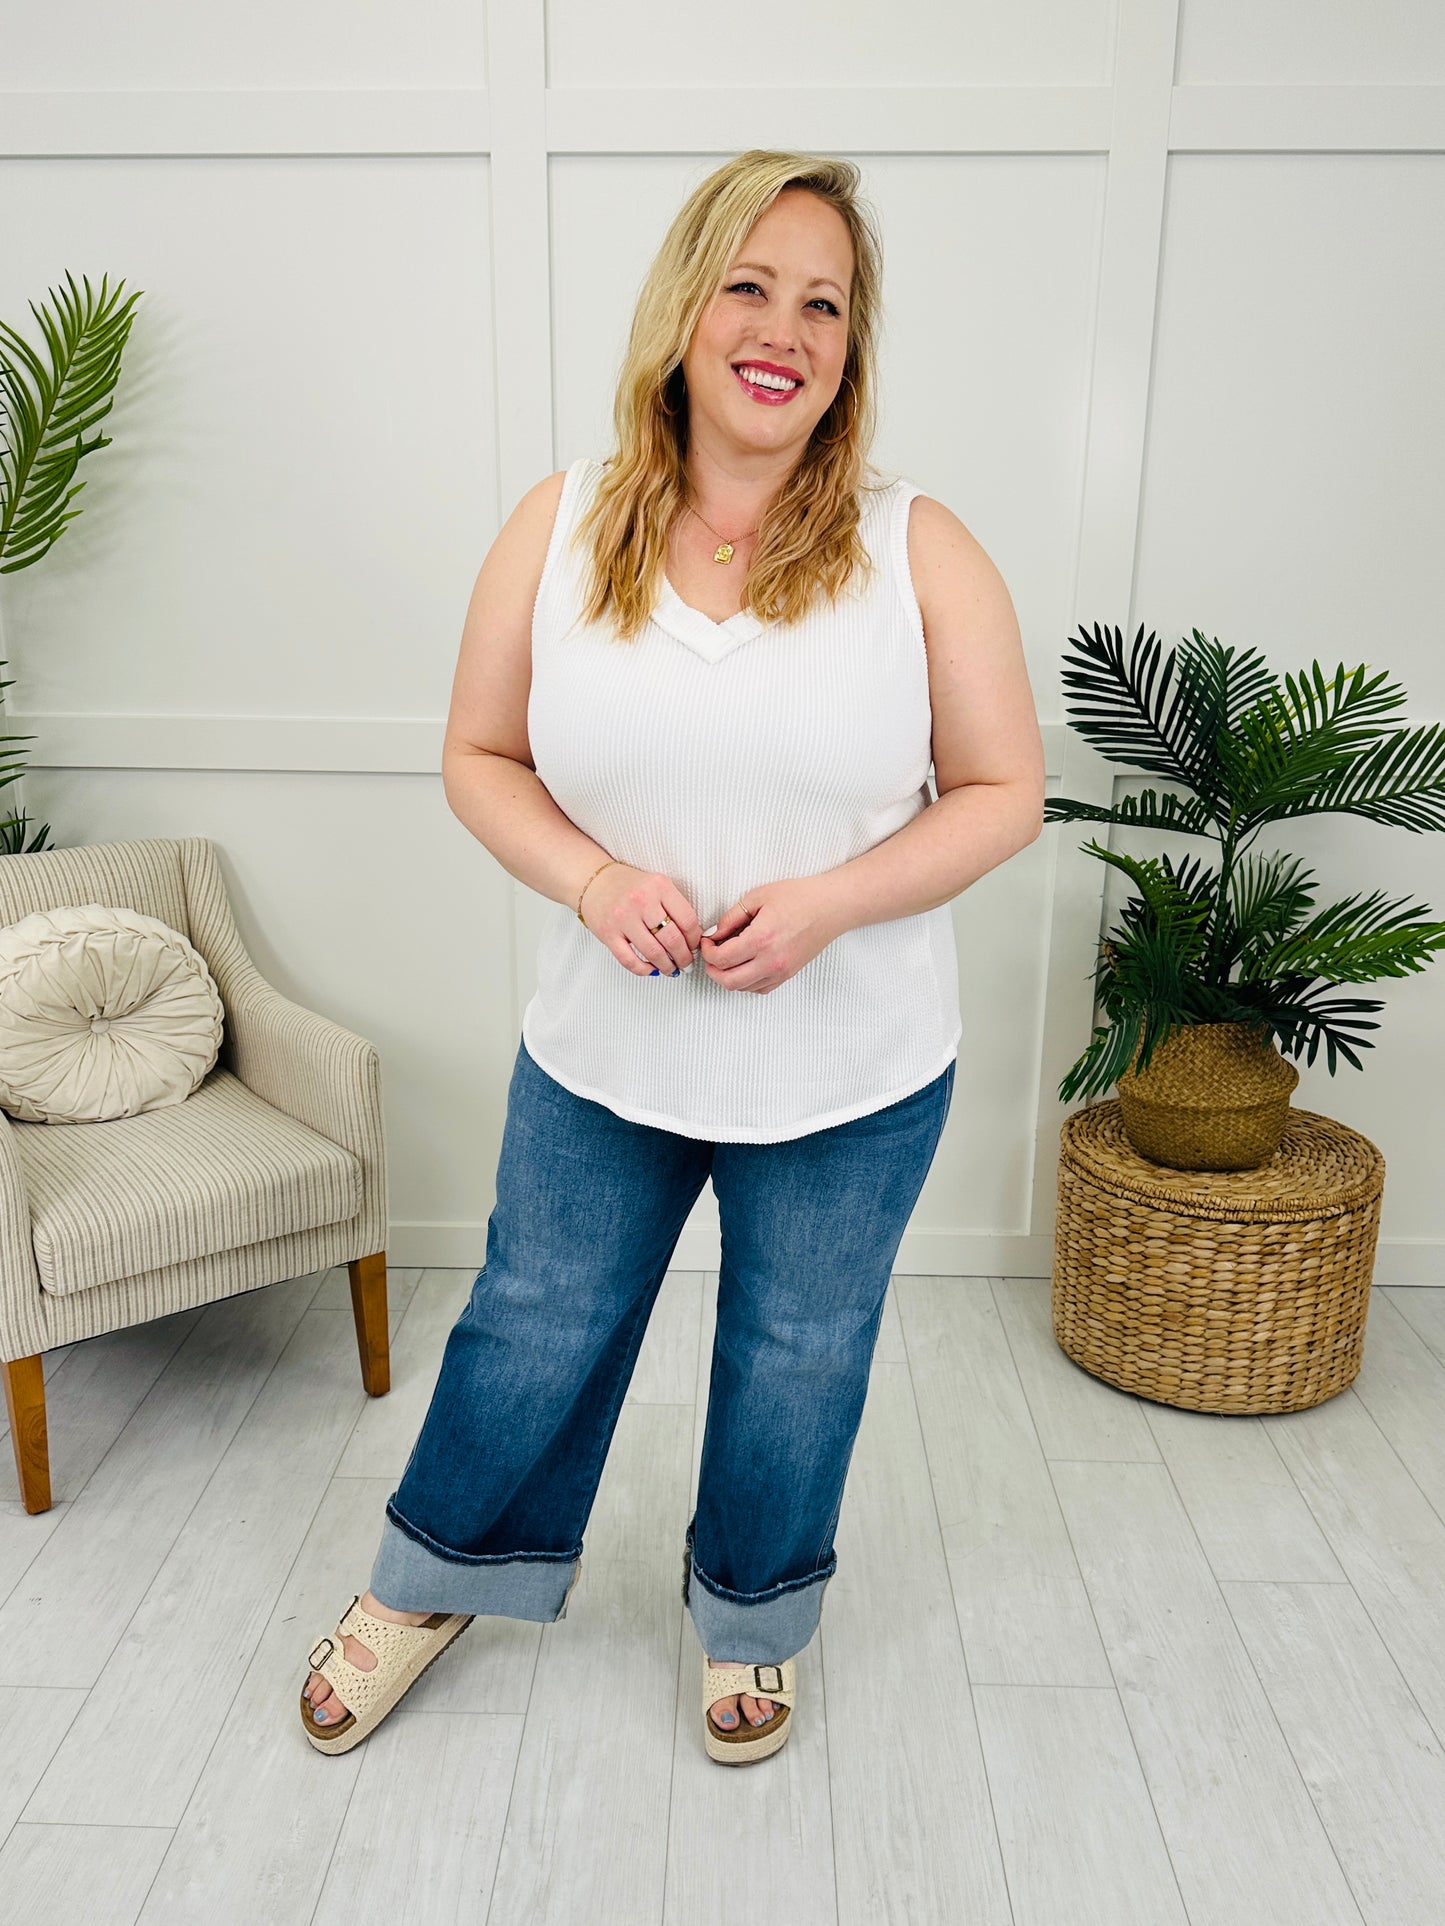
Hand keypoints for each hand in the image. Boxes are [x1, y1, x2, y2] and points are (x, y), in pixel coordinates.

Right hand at [578, 863, 702, 976]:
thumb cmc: (628, 886)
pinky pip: (629, 960)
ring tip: (671, 969)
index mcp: (659, 886)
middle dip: (684, 957)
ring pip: (653, 952)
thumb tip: (692, 937)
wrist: (594, 882)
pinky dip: (644, 969)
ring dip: (667, 966)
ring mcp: (623, 918)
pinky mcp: (608, 933)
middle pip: (672, 939)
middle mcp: (641, 901)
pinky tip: (651, 969)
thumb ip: (674, 906)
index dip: (694, 939)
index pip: (688, 920)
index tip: (694, 946)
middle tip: (686, 963)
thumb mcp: (656, 885)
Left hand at [699, 876, 841, 993]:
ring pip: (742, 988)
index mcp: (761, 938)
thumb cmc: (800, 897)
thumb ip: (730, 918)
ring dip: (728, 976)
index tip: (708, 941)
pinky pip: (759, 989)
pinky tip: (745, 965)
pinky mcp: (788, 975)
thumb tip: (713, 934)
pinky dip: (746, 981)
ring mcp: (781, 971)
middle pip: (728, 981)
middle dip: (713, 969)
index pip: (721, 959)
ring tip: (728, 958)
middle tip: (712, 954)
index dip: (707, 952)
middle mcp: (771, 960)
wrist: (831, 907)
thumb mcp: (758, 897)